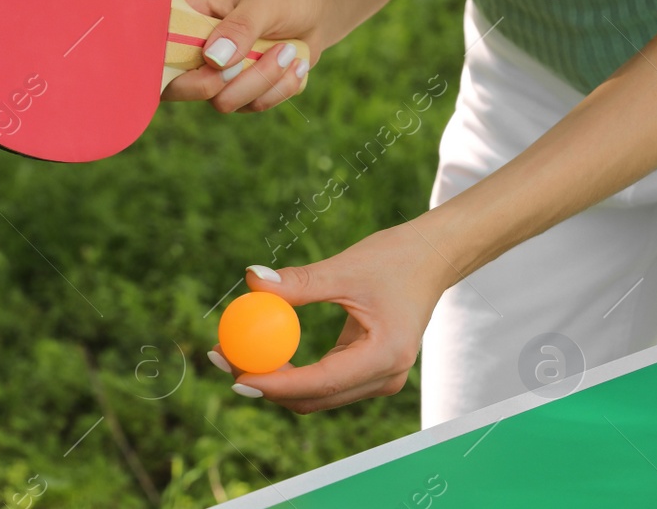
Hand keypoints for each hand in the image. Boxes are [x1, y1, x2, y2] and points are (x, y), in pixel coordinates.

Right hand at [162, 0, 330, 113]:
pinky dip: (281, 88)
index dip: (167, 65)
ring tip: (289, 51)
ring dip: (265, 80)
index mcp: (187, 15)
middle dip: (230, 80)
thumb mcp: (266, 0)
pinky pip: (253, 107)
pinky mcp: (239, 92)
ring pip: (223, 102)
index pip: (154, 47)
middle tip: (267, 54)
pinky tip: (295, 63)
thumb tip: (215, 60)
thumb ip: (240, 27)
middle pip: (179, 88)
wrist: (317, 10)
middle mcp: (193, 49)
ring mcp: (214, 74)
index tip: (213, 64)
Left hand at [207, 221, 458, 412]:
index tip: (233, 371)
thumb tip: (251, 280)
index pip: (320, 382)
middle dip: (264, 384)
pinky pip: (324, 382)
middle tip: (223, 357)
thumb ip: (298, 283)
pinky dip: (293, 371)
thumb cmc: (395, 258)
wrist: (433, 258)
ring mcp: (380, 379)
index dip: (273, 382)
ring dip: (275, 380)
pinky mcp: (371, 373)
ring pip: (316, 396)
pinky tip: (263, 350)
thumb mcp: (345, 268)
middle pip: (313, 399)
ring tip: (233, 351)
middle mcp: (385, 377)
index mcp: (385, 355)